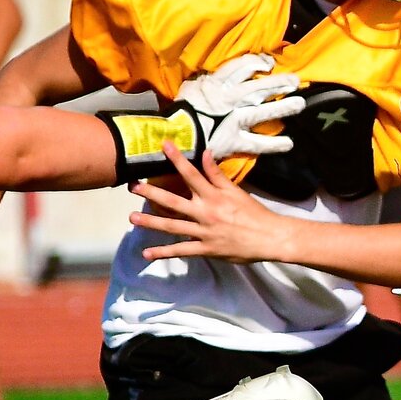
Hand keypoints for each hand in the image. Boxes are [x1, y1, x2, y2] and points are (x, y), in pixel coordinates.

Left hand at [132, 144, 286, 263]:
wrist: (269, 237)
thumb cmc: (254, 213)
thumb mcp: (236, 191)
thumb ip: (218, 174)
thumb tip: (206, 153)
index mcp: (214, 196)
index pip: (192, 174)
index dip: (177, 159)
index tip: (163, 146)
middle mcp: (205, 212)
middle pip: (174, 201)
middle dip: (152, 193)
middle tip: (133, 187)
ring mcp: (203, 232)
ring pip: (172, 226)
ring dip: (151, 222)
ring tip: (132, 218)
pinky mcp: (205, 249)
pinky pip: (181, 251)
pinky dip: (163, 253)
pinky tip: (147, 253)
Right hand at [175, 53, 306, 157]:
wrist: (172, 135)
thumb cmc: (180, 110)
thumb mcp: (191, 87)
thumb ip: (206, 80)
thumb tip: (215, 73)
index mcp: (217, 84)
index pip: (241, 67)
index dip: (257, 63)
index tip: (269, 63)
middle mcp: (230, 100)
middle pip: (259, 88)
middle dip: (278, 83)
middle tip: (295, 81)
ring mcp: (234, 120)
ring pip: (262, 112)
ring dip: (282, 108)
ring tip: (299, 104)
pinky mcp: (234, 140)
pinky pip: (256, 143)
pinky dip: (273, 144)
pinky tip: (289, 143)